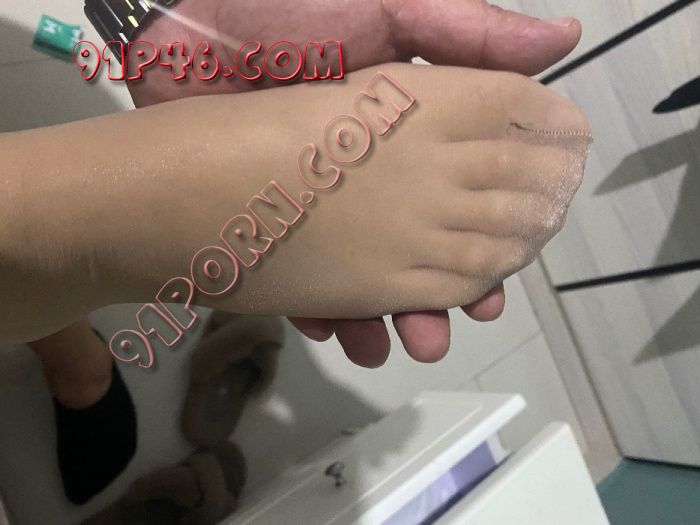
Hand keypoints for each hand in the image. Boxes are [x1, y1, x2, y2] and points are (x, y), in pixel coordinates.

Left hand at [127, 0, 581, 366]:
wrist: (178, 33)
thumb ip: (466, 30)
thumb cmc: (287, 7)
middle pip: (420, 246)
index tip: (509, 264)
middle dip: (442, 294)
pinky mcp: (271, 220)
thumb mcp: (387, 6)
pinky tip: (333, 328)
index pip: (469, 189)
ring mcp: (319, 202)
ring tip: (399, 343)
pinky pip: (301, 278)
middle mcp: (370, 172)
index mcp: (408, 127)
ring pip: (364, 275)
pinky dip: (322, 309)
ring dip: (385, 317)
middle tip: (449, 325)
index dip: (495, 230)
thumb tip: (563, 41)